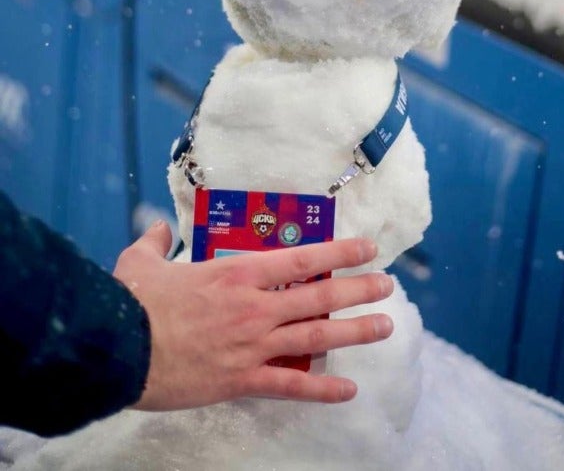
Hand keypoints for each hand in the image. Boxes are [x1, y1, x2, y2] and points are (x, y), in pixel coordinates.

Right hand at [113, 221, 393, 409]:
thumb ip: (155, 241)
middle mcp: (256, 306)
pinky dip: (321, 389)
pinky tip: (348, 391)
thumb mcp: (142, 261)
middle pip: (320, 296)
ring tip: (385, 327)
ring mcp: (253, 344)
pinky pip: (290, 385)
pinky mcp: (242, 379)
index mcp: (239, 272)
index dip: (340, 251)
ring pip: (316, 337)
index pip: (303, 258)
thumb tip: (157, 228)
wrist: (119, 350)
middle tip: (387, 286)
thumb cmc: (133, 302)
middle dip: (358, 289)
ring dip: (354, 331)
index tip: (368, 247)